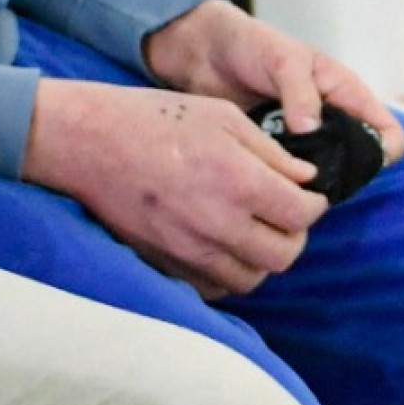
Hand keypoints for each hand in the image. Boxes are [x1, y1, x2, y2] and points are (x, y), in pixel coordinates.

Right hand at [23, 76, 332, 297]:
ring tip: (254, 231)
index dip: (314, 205)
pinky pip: (215, 287)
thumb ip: (271, 152)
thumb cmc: (153, 119)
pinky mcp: (168, 265)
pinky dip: (227, 272)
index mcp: (238, 182)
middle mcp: (219, 224)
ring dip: (262, 258)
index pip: (302, 214)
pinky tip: (223, 246)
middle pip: (283, 255)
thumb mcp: (222, 116)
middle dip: (294, 235)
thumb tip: (306, 180)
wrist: (88, 144)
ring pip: (251, 278)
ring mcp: (191, 251)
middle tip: (285, 215)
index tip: (309, 196)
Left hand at [143, 0, 403, 164]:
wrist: (204, 54)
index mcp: (347, 96)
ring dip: (311, 184)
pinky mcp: (280, 156)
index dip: (382, 153)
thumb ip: (300, 93)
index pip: (388, 135)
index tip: (354, 162)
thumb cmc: (251, 45)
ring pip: (326, 177)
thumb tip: (312, 130)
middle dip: (343, 175)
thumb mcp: (282, 60)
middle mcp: (333, 124)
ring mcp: (308, 144)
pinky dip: (285, 183)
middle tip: (311, 178)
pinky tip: (267, 181)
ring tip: (286, 181)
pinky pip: (293, 180)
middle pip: (358, 165)